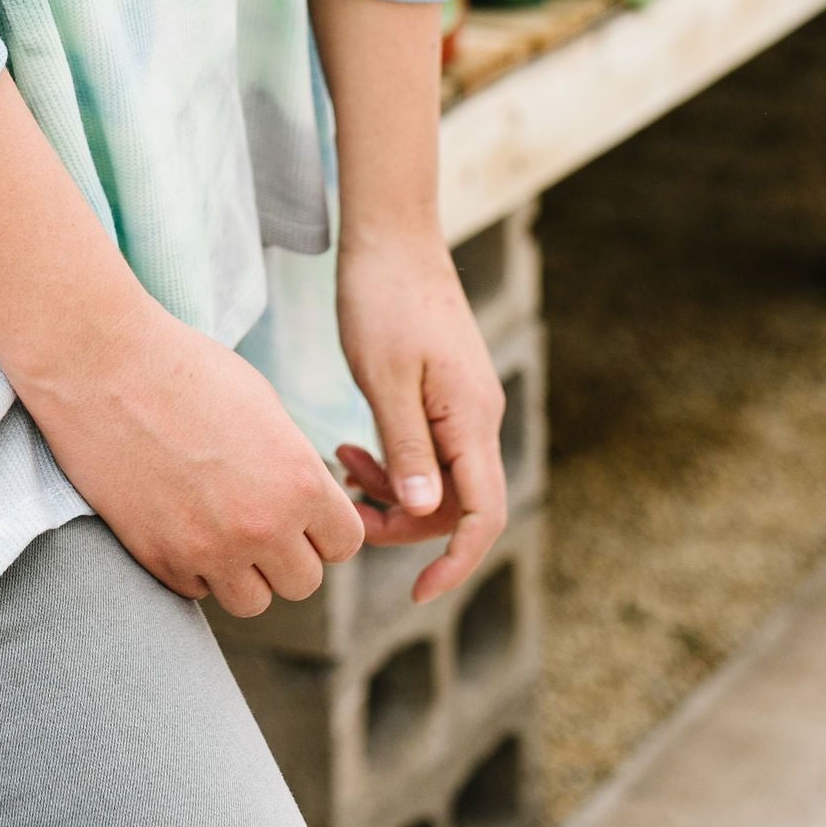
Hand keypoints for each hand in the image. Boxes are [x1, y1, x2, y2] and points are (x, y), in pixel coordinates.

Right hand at [20, 295, 365, 618]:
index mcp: (300, 482)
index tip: (300, 509)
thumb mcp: (264, 406)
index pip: (344, 544)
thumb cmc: (186, 369)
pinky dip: (193, 566)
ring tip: (218, 524)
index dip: (324, 526)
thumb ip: (294, 466)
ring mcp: (208, 550)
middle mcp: (262, 526)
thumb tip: (309, 504)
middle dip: (285, 553)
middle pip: (302, 581)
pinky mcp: (160, 559)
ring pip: (252, 601)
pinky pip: (197, 590)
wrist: (103, 364)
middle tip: (255, 514)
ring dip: (242, 571)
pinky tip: (176, 518)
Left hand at [334, 231, 506, 605]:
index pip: (484, 514)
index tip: (418, 592)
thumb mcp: (384, 378)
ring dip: (392, 491)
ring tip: (341, 469)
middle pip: (457, 504)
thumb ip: (405, 448)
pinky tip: (349, 449)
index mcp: (471, 418)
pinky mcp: (443, 392)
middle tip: (345, 511)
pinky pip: (427, 449)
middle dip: (404, 523)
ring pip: (439, 479)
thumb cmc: (382, 298)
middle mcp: (479, 417)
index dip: (457, 562)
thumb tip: (421, 512)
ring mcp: (463, 404)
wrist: (390, 234)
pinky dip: (392, 461)